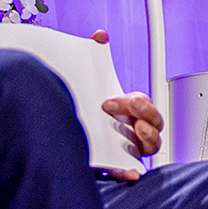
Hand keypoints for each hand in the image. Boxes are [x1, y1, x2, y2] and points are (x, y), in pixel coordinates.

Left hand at [92, 29, 160, 180]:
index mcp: (125, 110)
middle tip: (130, 112)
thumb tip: (99, 36)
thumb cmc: (78, 109)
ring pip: (150, 146)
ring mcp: (124, 149)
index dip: (137, 102)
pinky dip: (130, 172)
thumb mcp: (84, 84)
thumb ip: (93, 58)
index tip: (110, 100)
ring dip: (149, 138)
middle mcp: (128, 130)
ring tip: (137, 133)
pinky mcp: (113, 166)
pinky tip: (129, 172)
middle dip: (147, 115)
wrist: (52, 133)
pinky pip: (128, 171)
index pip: (143, 104)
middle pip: (154, 124)